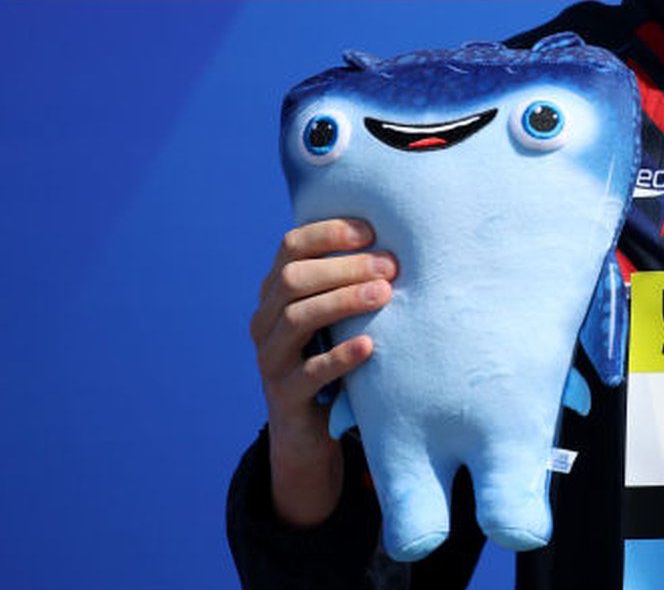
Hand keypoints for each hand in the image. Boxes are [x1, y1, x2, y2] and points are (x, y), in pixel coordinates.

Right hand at [247, 217, 395, 526]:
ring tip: (384, 295)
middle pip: (293, 279)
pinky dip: (340, 356)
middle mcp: (265, 321)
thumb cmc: (332, 357)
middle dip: (344, 267)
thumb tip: (398, 245)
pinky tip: (370, 346)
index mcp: (275, 293)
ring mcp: (270, 359)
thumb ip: (349, 283)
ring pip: (297, 319)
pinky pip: (309, 372)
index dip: (328, 233)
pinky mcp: (284, 396)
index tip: (371, 231)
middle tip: (390, 266)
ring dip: (343, 301)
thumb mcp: (335, 318)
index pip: (291, 246)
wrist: (309, 433)